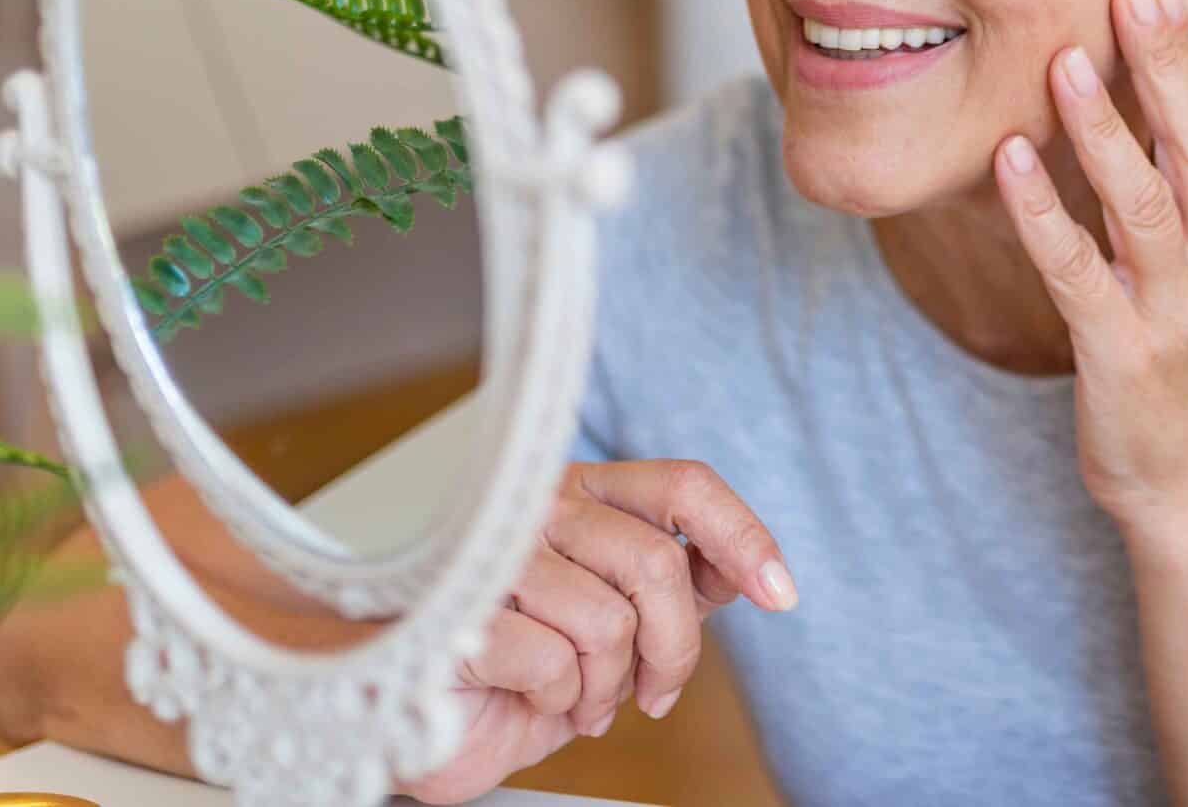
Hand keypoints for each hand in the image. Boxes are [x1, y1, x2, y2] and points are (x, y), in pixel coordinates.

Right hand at [399, 458, 797, 803]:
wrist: (408, 701)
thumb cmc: (511, 657)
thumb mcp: (609, 616)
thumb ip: (672, 584)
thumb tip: (747, 572)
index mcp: (583, 492)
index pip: (684, 485)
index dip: (743, 535)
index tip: (779, 593)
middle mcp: (540, 506)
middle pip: (658, 563)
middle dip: (673, 647)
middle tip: (653, 691)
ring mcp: (497, 552)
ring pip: (610, 620)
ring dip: (607, 685)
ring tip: (579, 698)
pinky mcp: (461, 609)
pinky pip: (554, 661)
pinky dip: (557, 701)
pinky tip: (532, 700)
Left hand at [992, 0, 1187, 549]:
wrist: (1184, 485)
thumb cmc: (1170, 359)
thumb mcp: (1183, 266)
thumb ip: (1161, 188)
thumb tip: (1122, 97)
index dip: (1187, 52)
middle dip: (1166, 64)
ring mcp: (1169, 309)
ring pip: (1142, 203)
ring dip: (1104, 130)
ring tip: (1065, 61)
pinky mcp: (1121, 354)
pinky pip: (1078, 272)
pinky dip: (1043, 213)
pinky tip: (1010, 160)